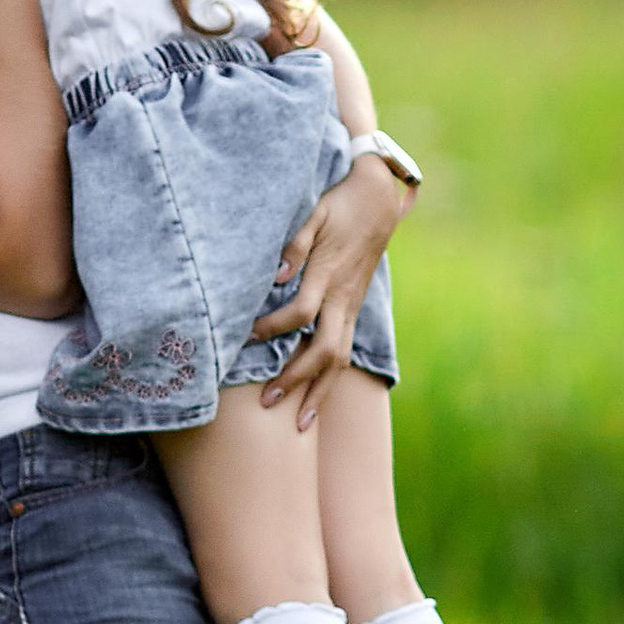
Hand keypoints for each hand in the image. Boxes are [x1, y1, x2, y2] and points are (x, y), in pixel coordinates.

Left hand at [251, 151, 413, 430]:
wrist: (378, 200)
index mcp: (329, 274)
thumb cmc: (339, 204)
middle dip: (296, 379)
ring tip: (298, 423)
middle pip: (324, 350)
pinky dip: (329, 380)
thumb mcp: (314, 213)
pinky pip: (344, 353)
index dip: (272, 329)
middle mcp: (342, 298)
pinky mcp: (353, 311)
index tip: (245, 337)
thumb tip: (275, 275)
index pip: (300, 313)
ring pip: (339, 360)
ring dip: (317, 392)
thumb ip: (295, 244)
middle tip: (266, 402)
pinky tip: (314, 400)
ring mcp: (351, 307)